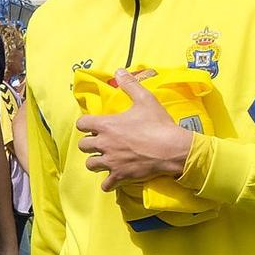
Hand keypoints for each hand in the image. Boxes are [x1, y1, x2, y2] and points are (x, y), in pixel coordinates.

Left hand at [76, 70, 193, 190]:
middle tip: (101, 143)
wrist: (172, 149)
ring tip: (105, 159)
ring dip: (96, 162)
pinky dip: (108, 182)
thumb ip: (130, 85)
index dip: (87, 124)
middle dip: (90, 144)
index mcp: (106, 125)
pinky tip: (113, 178)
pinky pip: (105, 184)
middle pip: (83, 146)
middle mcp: (104, 144)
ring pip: (90, 164)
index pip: (82, 124)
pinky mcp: (120, 175)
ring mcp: (111, 161)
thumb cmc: (158, 124)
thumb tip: (119, 71)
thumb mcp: (145, 99)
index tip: (95, 126)